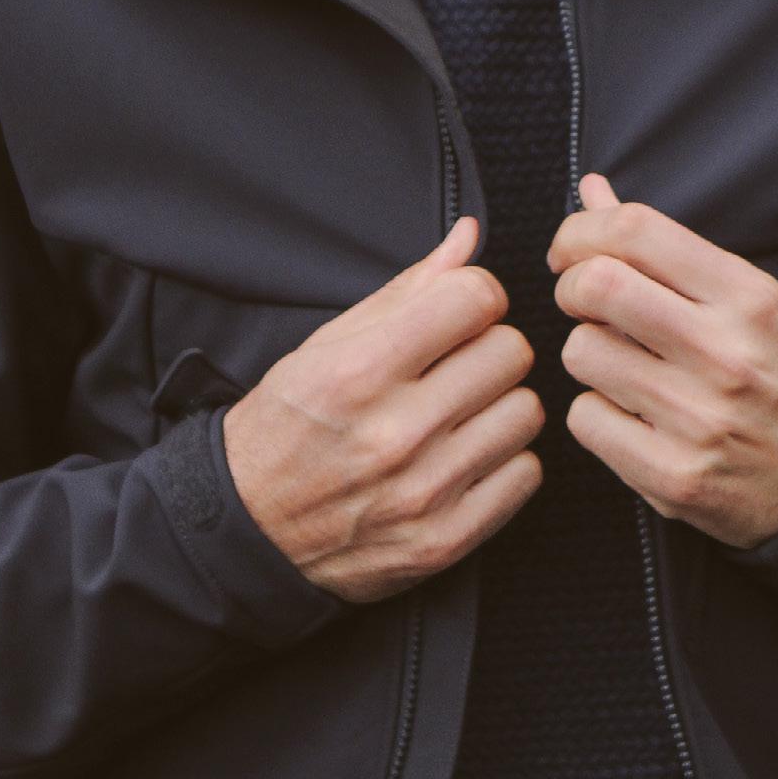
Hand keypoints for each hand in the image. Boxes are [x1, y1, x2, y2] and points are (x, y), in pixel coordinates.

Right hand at [220, 216, 543, 604]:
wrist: (250, 531)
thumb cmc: (288, 425)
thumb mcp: (327, 345)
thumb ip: (407, 290)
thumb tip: (469, 238)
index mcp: (359, 372)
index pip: (475, 299)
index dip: (473, 297)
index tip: (457, 315)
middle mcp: (394, 433)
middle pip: (511, 352)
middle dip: (488, 348)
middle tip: (456, 366)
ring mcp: (423, 492)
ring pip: (526, 411)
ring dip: (500, 405)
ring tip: (460, 413)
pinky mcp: (445, 540)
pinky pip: (527, 475)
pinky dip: (504, 461)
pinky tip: (465, 456)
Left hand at [546, 175, 777, 548]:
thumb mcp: (750, 296)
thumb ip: (666, 247)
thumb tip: (590, 192)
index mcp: (747, 297)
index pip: (637, 232)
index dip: (581, 233)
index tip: (571, 251)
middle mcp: (725, 353)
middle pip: (595, 286)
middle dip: (571, 287)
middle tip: (583, 303)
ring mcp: (699, 419)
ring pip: (581, 353)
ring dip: (590, 355)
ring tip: (627, 367)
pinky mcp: (675, 477)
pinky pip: (585, 420)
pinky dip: (597, 415)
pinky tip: (634, 418)